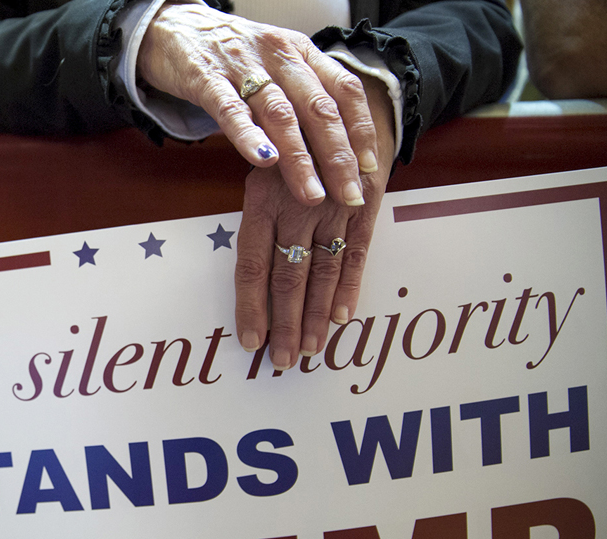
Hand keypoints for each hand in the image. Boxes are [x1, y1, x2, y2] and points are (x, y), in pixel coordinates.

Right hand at [138, 3, 378, 207]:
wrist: (175, 27)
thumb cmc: (230, 54)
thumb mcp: (276, 62)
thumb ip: (303, 93)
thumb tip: (337, 144)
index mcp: (301, 51)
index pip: (344, 90)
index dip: (361, 130)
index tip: (370, 168)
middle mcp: (278, 55)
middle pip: (318, 108)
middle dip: (338, 156)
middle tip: (349, 195)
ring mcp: (242, 66)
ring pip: (280, 115)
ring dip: (300, 159)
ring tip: (311, 194)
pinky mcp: (206, 79)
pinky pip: (232, 111)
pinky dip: (250, 138)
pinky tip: (264, 162)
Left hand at [233, 68, 394, 368]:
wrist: (349, 101)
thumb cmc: (293, 146)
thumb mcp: (263, 173)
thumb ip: (257, 220)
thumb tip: (248, 276)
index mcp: (261, 200)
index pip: (251, 265)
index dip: (251, 306)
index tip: (250, 342)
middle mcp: (296, 207)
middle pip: (287, 277)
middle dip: (284, 324)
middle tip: (280, 362)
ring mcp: (333, 209)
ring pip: (321, 272)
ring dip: (315, 316)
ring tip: (309, 351)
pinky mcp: (366, 207)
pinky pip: (357, 254)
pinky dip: (350, 287)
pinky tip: (342, 318)